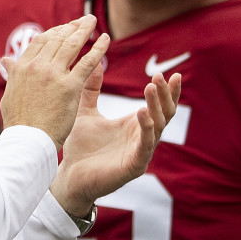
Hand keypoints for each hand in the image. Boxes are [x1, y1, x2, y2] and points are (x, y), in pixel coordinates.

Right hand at [0, 15, 109, 149]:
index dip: (54, 32)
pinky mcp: (70, 86)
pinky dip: (98, 49)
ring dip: (84, 30)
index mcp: (22, 68)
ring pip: (72, 45)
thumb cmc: (19, 124)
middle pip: (57, 39)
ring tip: (92, 21)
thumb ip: (13, 74)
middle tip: (83, 21)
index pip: (40, 41)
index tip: (64, 28)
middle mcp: (37, 67)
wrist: (27, 141)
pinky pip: (87, 62)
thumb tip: (5, 60)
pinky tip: (106, 40)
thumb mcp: (9, 94)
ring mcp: (54, 75)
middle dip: (71, 27)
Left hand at [51, 68, 181, 215]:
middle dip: (165, 94)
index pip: (160, 105)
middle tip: (160, 76)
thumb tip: (94, 62)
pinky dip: (147, 129)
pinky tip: (142, 112)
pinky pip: (145, 145)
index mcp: (136, 125)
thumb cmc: (80, 148)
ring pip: (158, 126)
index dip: (167, 91)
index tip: (172, 73)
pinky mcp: (134, 166)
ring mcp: (140, 152)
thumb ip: (91, 89)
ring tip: (151, 87)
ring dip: (156, 106)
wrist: (69, 177)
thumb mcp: (86, 112)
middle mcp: (143, 137)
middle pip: (165, 113)